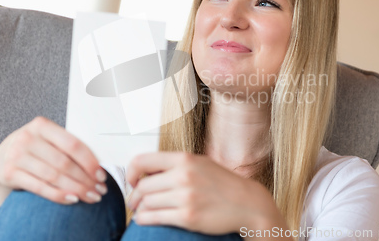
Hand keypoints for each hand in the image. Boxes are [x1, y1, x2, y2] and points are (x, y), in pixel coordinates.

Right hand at [0, 117, 107, 215]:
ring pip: (54, 176)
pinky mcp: (9, 173)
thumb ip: (70, 147)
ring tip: (91, 196)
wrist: (3, 157)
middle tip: (100, 190)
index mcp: (42, 125)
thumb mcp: (49, 139)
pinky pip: (40, 187)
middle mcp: (27, 138)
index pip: (72, 144)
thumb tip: (99, 166)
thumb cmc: (36, 147)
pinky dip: (59, 195)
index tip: (102, 175)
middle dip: (86, 179)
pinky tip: (73, 199)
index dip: (89, 161)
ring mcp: (16, 155)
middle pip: (64, 162)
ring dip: (76, 189)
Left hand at [126, 152, 284, 235]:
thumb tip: (146, 171)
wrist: (247, 203)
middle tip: (135, 201)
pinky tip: (145, 219)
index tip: (133, 181)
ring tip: (141, 211)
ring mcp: (186, 197)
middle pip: (143, 186)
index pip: (143, 160)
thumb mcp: (199, 164)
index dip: (131, 172)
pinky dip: (144, 219)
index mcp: (184, 159)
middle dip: (135, 196)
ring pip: (146, 203)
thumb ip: (175, 165)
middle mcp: (183, 175)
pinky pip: (154, 218)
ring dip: (140, 209)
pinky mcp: (188, 217)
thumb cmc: (222, 183)